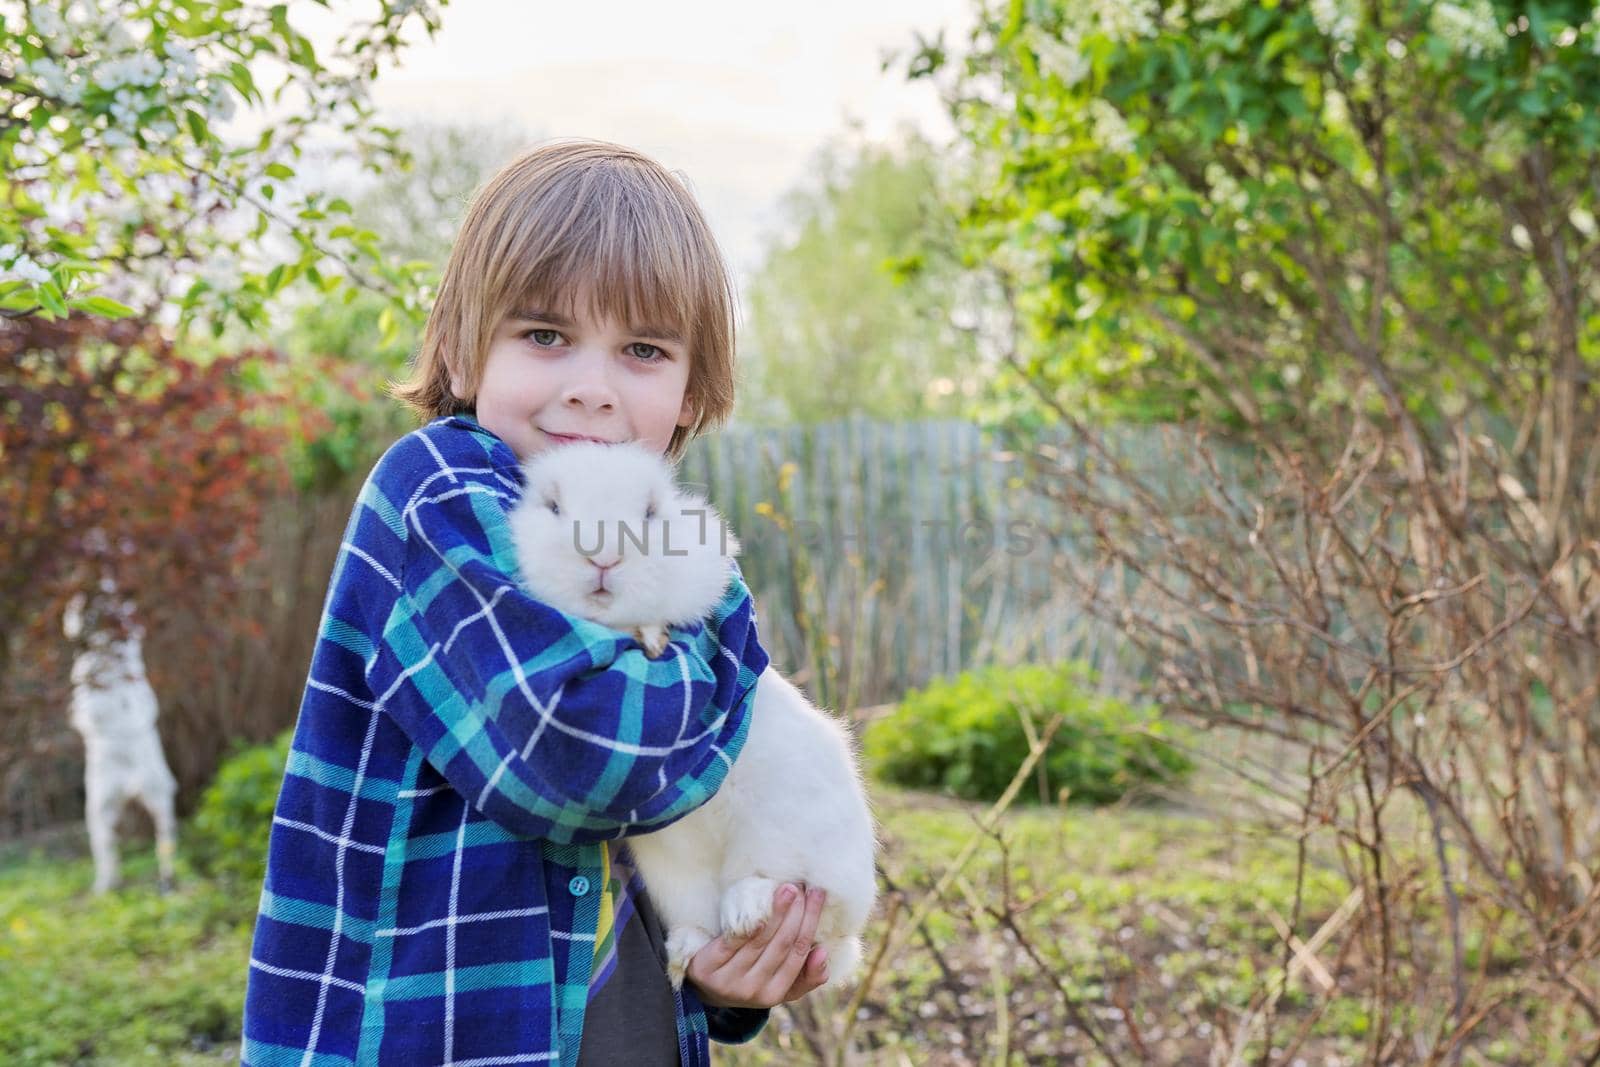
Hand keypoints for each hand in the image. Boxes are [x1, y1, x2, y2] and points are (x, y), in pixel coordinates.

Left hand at [684, 882, 828, 1008]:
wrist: (704, 986)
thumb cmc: (749, 976)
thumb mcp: (778, 983)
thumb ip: (807, 974)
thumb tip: (823, 951)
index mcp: (775, 994)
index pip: (799, 953)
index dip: (810, 922)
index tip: (818, 894)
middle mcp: (754, 991)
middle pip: (782, 945)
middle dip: (797, 913)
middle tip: (805, 886)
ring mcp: (729, 981)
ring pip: (760, 941)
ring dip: (777, 912)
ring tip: (788, 888)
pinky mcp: (707, 968)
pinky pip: (733, 940)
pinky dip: (749, 923)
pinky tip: (759, 904)